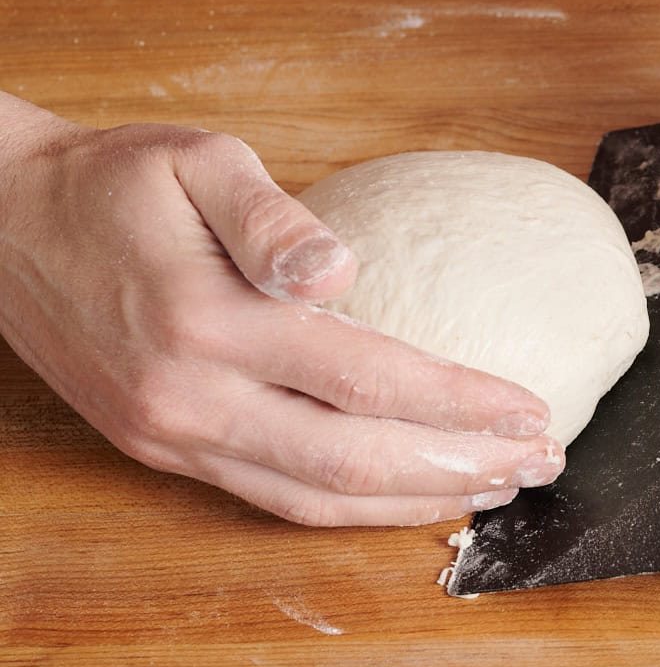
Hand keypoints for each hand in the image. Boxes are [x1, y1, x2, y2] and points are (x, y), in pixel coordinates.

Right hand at [0, 104, 562, 523]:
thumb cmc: (111, 182)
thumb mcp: (195, 159)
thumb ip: (273, 216)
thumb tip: (341, 271)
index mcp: (205, 320)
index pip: (363, 377)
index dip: (457, 401)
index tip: (531, 408)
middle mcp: (188, 397)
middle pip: (349, 462)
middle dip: (458, 467)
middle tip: (540, 461)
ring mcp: (170, 436)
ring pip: (313, 499)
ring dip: (414, 501)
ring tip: (497, 487)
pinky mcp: (161, 451)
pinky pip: (271, 497)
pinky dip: (350, 508)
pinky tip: (407, 495)